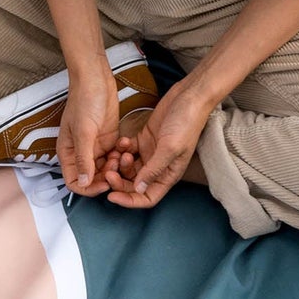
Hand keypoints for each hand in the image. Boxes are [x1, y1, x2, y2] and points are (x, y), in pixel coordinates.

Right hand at [58, 67, 124, 197]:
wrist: (96, 80)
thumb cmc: (84, 101)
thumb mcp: (83, 131)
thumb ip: (84, 159)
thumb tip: (84, 183)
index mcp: (68, 154)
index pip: (75, 182)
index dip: (89, 188)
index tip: (104, 184)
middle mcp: (81, 154)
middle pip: (92, 179)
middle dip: (105, 177)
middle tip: (116, 166)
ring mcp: (95, 148)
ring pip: (106, 169)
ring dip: (115, 167)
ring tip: (120, 154)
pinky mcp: (108, 140)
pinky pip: (115, 156)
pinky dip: (121, 155)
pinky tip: (125, 146)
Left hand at [103, 77, 215, 207]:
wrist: (189, 96)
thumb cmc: (187, 122)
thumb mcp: (170, 148)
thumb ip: (154, 169)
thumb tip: (139, 188)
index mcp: (168, 175)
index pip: (147, 197)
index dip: (129, 201)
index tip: (111, 196)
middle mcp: (158, 167)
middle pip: (133, 184)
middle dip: (120, 182)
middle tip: (108, 172)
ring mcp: (150, 154)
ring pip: (128, 168)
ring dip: (120, 164)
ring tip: (121, 152)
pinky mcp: (143, 140)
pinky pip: (127, 151)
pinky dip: (122, 149)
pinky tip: (123, 142)